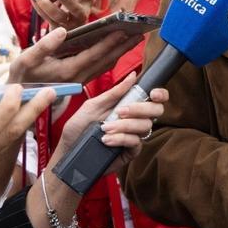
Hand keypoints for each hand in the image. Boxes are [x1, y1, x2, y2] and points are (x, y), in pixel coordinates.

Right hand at [8, 26, 142, 84]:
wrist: (19, 100)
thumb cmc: (21, 78)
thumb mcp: (26, 60)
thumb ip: (44, 45)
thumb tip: (63, 31)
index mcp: (68, 71)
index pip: (94, 55)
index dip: (110, 42)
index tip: (124, 30)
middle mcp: (78, 77)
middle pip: (106, 61)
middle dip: (123, 47)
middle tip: (140, 33)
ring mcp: (80, 80)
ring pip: (105, 66)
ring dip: (120, 52)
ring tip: (133, 39)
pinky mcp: (79, 81)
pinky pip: (100, 69)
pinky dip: (111, 58)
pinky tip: (117, 50)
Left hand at [33, 0, 97, 30]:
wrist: (69, 27)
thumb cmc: (73, 3)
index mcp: (88, 2)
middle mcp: (81, 14)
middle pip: (76, 9)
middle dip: (68, 1)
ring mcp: (69, 24)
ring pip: (58, 15)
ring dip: (45, 3)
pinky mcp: (57, 29)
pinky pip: (46, 18)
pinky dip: (38, 7)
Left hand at [51, 72, 166, 176]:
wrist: (68, 150)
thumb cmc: (78, 127)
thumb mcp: (93, 105)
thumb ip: (114, 93)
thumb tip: (133, 76)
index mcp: (128, 106)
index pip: (154, 98)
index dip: (160, 94)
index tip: (153, 93)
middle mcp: (134, 120)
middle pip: (156, 111)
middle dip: (140, 109)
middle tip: (120, 112)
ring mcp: (134, 136)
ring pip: (145, 126)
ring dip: (124, 126)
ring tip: (105, 129)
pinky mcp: (130, 152)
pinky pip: (135, 142)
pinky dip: (121, 139)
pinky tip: (106, 140)